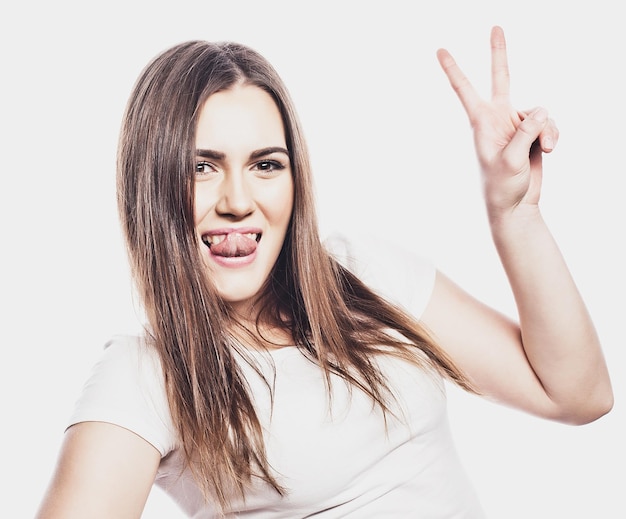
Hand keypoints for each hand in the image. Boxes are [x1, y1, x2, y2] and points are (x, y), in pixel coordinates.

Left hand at [437, 26, 558, 218]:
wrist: (517, 205)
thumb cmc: (503, 186)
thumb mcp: (511, 159)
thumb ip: (526, 131)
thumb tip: (541, 110)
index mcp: (481, 123)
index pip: (465, 91)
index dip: (453, 70)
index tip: (439, 50)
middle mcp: (498, 118)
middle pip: (501, 79)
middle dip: (499, 54)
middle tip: (495, 26)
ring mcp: (516, 124)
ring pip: (539, 110)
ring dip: (547, 129)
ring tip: (545, 149)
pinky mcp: (533, 132)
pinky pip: (549, 123)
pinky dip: (554, 134)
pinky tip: (550, 149)